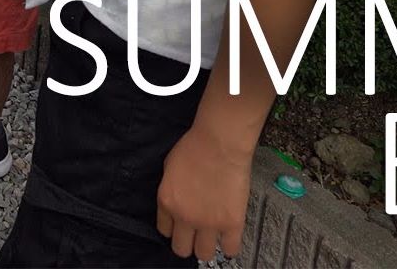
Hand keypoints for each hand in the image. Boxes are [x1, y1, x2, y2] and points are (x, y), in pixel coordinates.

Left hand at [156, 121, 252, 260]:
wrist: (219, 143)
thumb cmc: (194, 147)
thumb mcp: (169, 167)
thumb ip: (170, 189)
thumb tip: (176, 200)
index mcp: (167, 202)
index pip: (164, 230)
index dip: (173, 228)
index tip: (180, 226)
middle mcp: (184, 217)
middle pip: (181, 249)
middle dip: (186, 243)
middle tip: (194, 235)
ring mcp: (208, 223)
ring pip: (203, 254)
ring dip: (206, 247)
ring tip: (212, 237)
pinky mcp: (231, 223)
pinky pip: (230, 249)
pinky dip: (229, 246)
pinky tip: (229, 238)